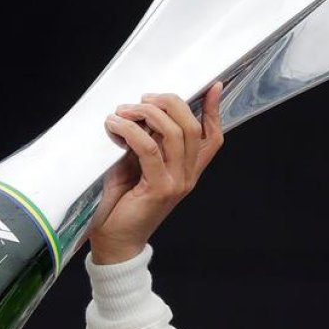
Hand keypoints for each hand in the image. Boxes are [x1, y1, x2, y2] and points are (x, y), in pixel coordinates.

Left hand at [87, 82, 223, 263]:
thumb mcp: (135, 166)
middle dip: (168, 103)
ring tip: (121, 112)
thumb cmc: (120, 204)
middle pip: (191, 126)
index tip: (212, 86)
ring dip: (145, 114)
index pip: (212, 137)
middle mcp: (187, 176)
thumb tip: (142, 114)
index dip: (214, 110)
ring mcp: (176, 182)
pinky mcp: (159, 188)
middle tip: (141, 99)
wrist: (113, 241)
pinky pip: (148, 148)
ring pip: (173, 133)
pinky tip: (113, 125)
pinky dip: (129, 130)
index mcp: (187, 170)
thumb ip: (146, 143)